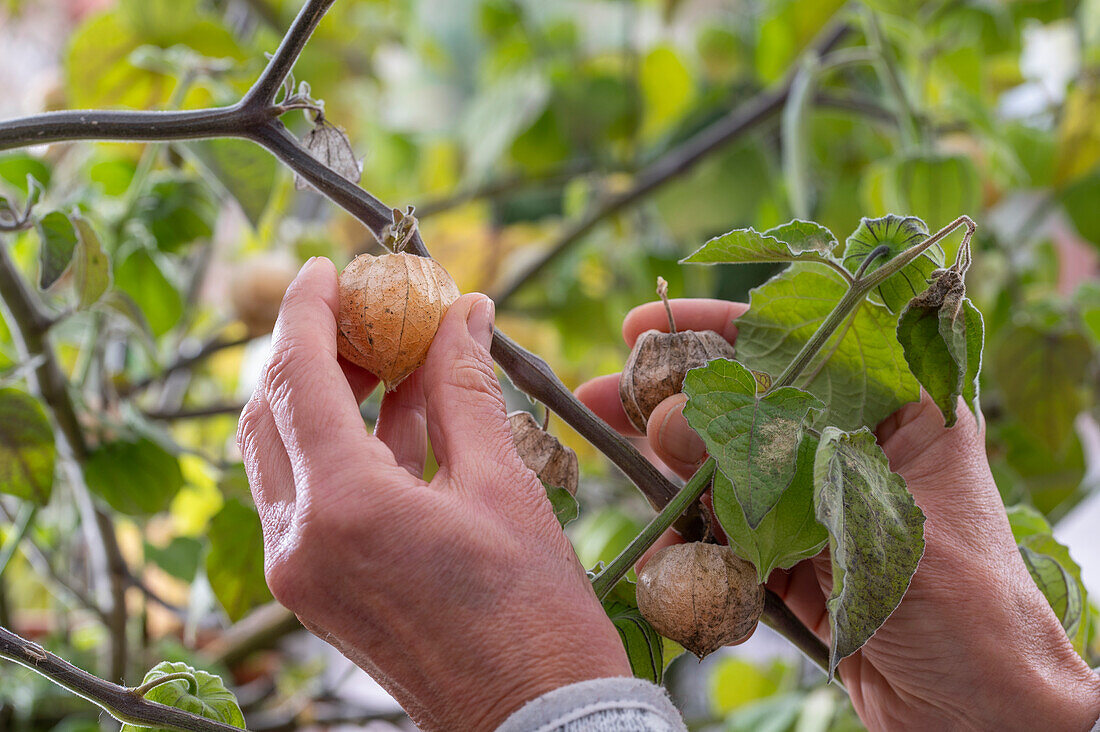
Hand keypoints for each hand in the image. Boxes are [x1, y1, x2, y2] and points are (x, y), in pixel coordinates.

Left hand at [238, 258, 629, 730]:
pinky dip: (342, 445)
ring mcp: (300, 570)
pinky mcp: (316, 587)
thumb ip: (466, 387)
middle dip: (312, 348)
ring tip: (388, 354)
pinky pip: (309, 493)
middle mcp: (299, 540)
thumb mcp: (502, 484)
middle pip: (273, 411)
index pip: (296, 377)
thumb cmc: (533, 612)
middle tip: (365, 310)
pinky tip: (397, 413)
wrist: (532, 717)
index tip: (328, 267)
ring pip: (283, 452)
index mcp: (343, 508)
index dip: (307, 309)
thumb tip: (463, 312)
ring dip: (324, 395)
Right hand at [577, 297, 1099, 730]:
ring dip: (670, 475)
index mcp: (900, 411)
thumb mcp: (869, 514)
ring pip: (729, 470)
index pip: (801, 342)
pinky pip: (729, 537)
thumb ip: (773, 464)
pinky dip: (692, 546)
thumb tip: (671, 420)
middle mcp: (855, 448)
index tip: (647, 324)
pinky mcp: (797, 563)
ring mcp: (822, 506)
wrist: (984, 716)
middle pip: (748, 403)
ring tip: (616, 468)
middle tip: (604, 397)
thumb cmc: (967, 606)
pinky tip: (663, 557)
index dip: (720, 327)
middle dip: (673, 400)